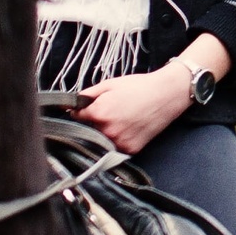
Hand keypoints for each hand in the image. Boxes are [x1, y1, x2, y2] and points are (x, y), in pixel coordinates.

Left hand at [74, 62, 197, 155]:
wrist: (166, 94)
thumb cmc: (138, 86)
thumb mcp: (110, 84)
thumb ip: (87, 95)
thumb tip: (68, 104)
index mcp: (99, 113)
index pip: (76, 117)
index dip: (80, 112)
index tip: (85, 109)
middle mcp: (107, 131)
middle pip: (87, 131)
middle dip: (92, 123)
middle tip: (107, 113)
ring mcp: (119, 142)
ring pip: (101, 142)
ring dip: (103, 134)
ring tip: (119, 120)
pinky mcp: (131, 150)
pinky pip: (116, 148)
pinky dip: (117, 140)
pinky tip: (127, 128)